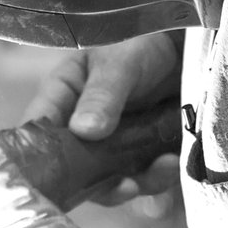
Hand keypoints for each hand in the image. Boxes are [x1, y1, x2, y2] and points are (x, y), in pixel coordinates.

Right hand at [21, 31, 184, 208]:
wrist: (187, 46)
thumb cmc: (141, 41)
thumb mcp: (119, 62)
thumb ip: (102, 95)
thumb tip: (84, 131)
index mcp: (63, 100)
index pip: (40, 132)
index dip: (42, 158)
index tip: (59, 179)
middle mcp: (83, 130)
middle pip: (77, 171)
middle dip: (101, 184)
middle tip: (124, 186)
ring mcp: (114, 146)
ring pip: (114, 180)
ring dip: (138, 181)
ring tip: (163, 167)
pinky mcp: (145, 154)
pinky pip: (146, 177)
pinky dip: (159, 177)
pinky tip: (172, 163)